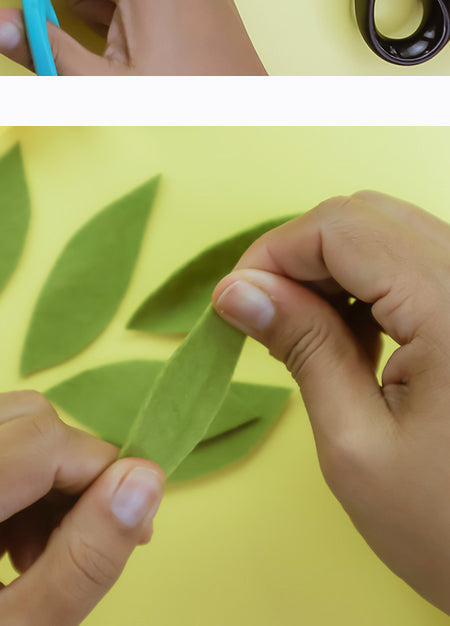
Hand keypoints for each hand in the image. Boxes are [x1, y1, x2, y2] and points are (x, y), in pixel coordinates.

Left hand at [0, 392, 163, 625]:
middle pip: (27, 419)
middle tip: (79, 547)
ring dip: (49, 475)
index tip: (137, 528)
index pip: (38, 442)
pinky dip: (21, 476)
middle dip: (73, 475)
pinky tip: (13, 539)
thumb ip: (84, 559)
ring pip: (12, 419)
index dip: (101, 471)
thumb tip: (145, 479)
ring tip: (39, 551)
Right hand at [211, 193, 449, 613]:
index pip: (341, 228)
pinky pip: (424, 261)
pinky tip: (361, 335)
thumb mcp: (357, 446)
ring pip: (395, 231)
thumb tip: (237, 291)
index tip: (236, 301)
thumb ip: (302, 348)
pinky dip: (376, 282)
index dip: (274, 252)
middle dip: (303, 254)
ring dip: (338, 267)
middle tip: (268, 314)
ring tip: (312, 331)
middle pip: (369, 216)